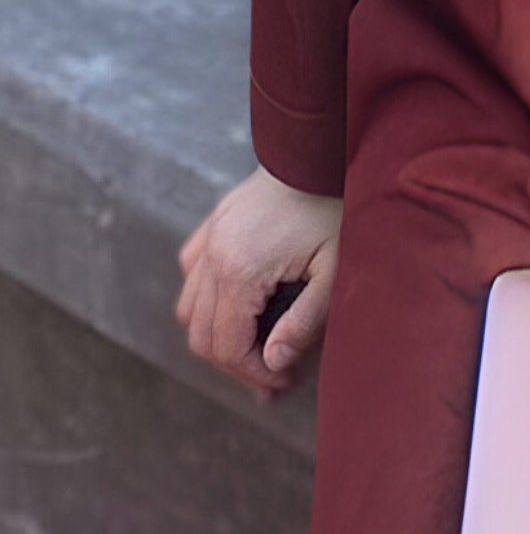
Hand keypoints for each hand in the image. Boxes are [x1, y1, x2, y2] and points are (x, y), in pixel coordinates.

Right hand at [176, 165, 342, 397]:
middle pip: (203, 335)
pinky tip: (239, 305)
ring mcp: (209, 236)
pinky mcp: (214, 223)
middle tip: (273, 377)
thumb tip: (274, 364)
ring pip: (190, 308)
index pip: (227, 347)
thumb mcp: (334, 270)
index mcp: (239, 270)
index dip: (252, 374)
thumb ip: (305, 321)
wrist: (320, 151)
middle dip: (236, 363)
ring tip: (256, 347)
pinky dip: (207, 298)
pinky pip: (192, 272)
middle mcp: (212, 255)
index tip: (283, 382)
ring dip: (219, 334)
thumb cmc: (335, 207)